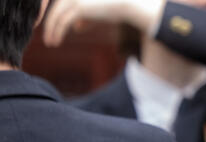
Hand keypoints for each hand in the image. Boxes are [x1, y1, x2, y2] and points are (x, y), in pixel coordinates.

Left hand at [42, 0, 162, 46]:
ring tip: (50, 43)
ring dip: (51, 31)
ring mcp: (73, 1)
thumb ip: (86, 19)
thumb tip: (76, 28)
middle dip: (50, 25)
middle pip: (54, 11)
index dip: (54, 18)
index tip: (52, 31)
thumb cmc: (116, 9)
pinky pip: (62, 23)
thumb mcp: (97, 14)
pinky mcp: (78, 9)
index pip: (59, 6)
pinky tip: (55, 42)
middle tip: (48, 38)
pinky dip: (56, 33)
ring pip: (55, 17)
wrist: (127, 6)